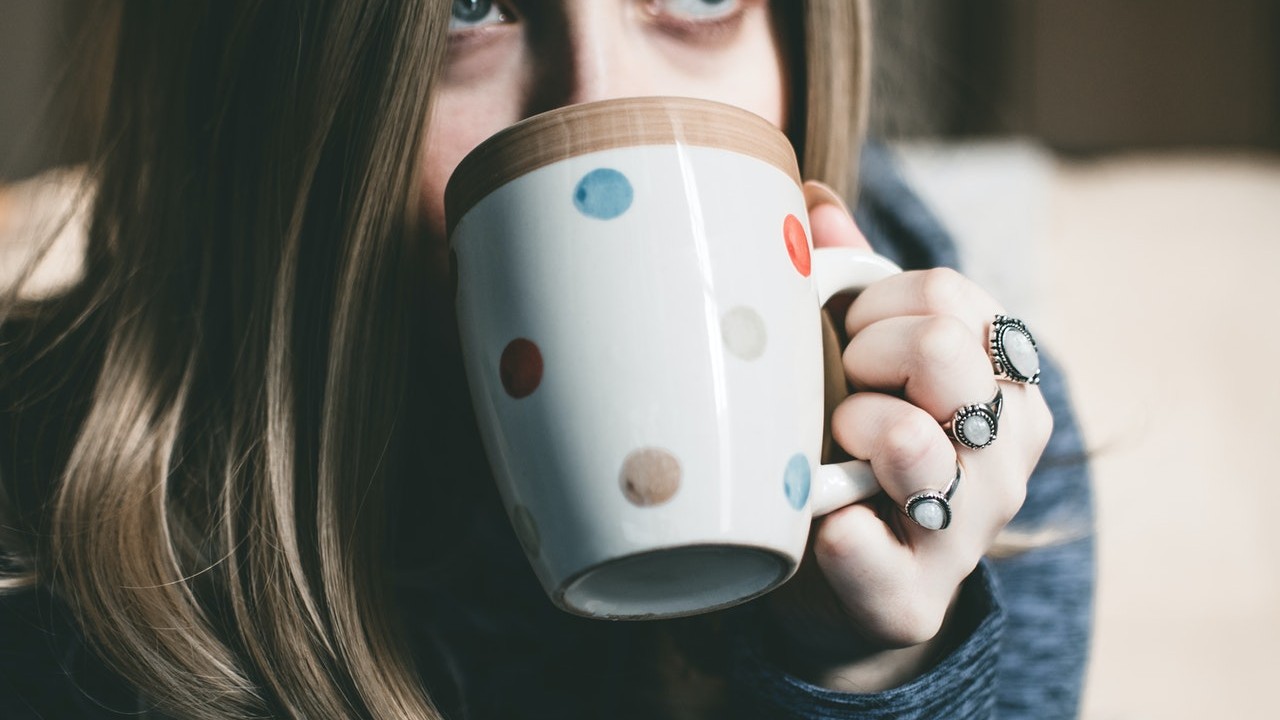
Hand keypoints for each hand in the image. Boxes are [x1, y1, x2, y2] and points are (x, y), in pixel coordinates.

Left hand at [758, 181, 1053, 690]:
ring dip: (849, 433)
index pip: (946, 297)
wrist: (847, 578)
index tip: (853, 340)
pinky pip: (860, 545)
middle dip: (864, 359)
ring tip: (837, 451)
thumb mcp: (864, 358)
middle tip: (844, 394)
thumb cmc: (858, 444)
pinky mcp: (912, 598)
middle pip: (938, 353)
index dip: (874, 308)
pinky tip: (825, 522)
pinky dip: (830, 528)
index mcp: (1007, 379)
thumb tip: (815, 200)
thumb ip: (853, 282)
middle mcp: (1009, 452)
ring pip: (910, 442)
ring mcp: (968, 531)